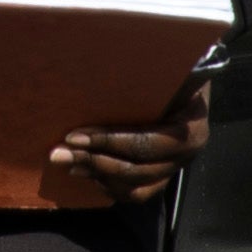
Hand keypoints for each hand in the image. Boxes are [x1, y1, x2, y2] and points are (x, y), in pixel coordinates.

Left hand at [56, 77, 208, 203]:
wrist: (192, 81)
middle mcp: (186, 152)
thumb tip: (108, 57)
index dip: (107, 142)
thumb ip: (145, 74)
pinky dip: (112, 187)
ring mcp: (175, 166)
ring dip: (100, 176)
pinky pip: (139, 193)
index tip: (73, 137)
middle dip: (95, 161)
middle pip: (138, 169)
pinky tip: (90, 175)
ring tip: (71, 164)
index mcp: (189, 127)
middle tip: (60, 154)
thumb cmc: (171, 73)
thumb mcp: (166, 70)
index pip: (145, 143)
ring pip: (137, 187)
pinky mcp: (164, 174)